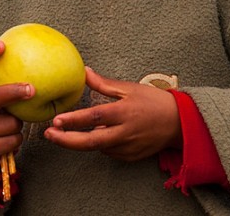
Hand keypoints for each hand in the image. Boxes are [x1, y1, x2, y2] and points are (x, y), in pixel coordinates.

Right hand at [0, 40, 33, 190]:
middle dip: (13, 92)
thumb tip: (45, 60)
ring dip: (19, 124)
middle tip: (31, 89)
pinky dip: (17, 140)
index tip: (2, 44)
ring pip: (11, 123)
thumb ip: (11, 84)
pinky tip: (8, 140)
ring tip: (12, 125)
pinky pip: (13, 141)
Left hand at [43, 67, 181, 161]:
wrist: (180, 123)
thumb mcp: (130, 88)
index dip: (74, 120)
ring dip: (85, 139)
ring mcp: (127, 148)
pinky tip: (105, 133)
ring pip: (98, 147)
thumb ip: (104, 84)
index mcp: (123, 112)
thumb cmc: (154, 101)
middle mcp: (124, 133)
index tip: (56, 120)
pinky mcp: (130, 157)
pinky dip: (102, 144)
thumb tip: (84, 72)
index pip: (94, 117)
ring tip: (78, 129)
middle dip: (66, 140)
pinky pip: (109, 151)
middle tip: (49, 134)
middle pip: (90, 142)